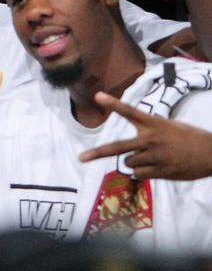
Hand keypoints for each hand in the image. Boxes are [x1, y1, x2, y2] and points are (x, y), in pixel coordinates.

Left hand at [79, 92, 211, 179]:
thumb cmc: (190, 138)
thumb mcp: (170, 127)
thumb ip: (149, 133)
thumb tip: (130, 152)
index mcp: (154, 124)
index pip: (130, 111)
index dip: (113, 104)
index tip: (97, 96)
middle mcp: (151, 139)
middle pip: (118, 147)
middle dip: (98, 153)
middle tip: (81, 158)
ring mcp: (155, 156)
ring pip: (129, 163)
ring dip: (135, 162)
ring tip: (155, 158)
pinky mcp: (161, 171)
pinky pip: (139, 174)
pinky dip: (143, 173)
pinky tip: (158, 168)